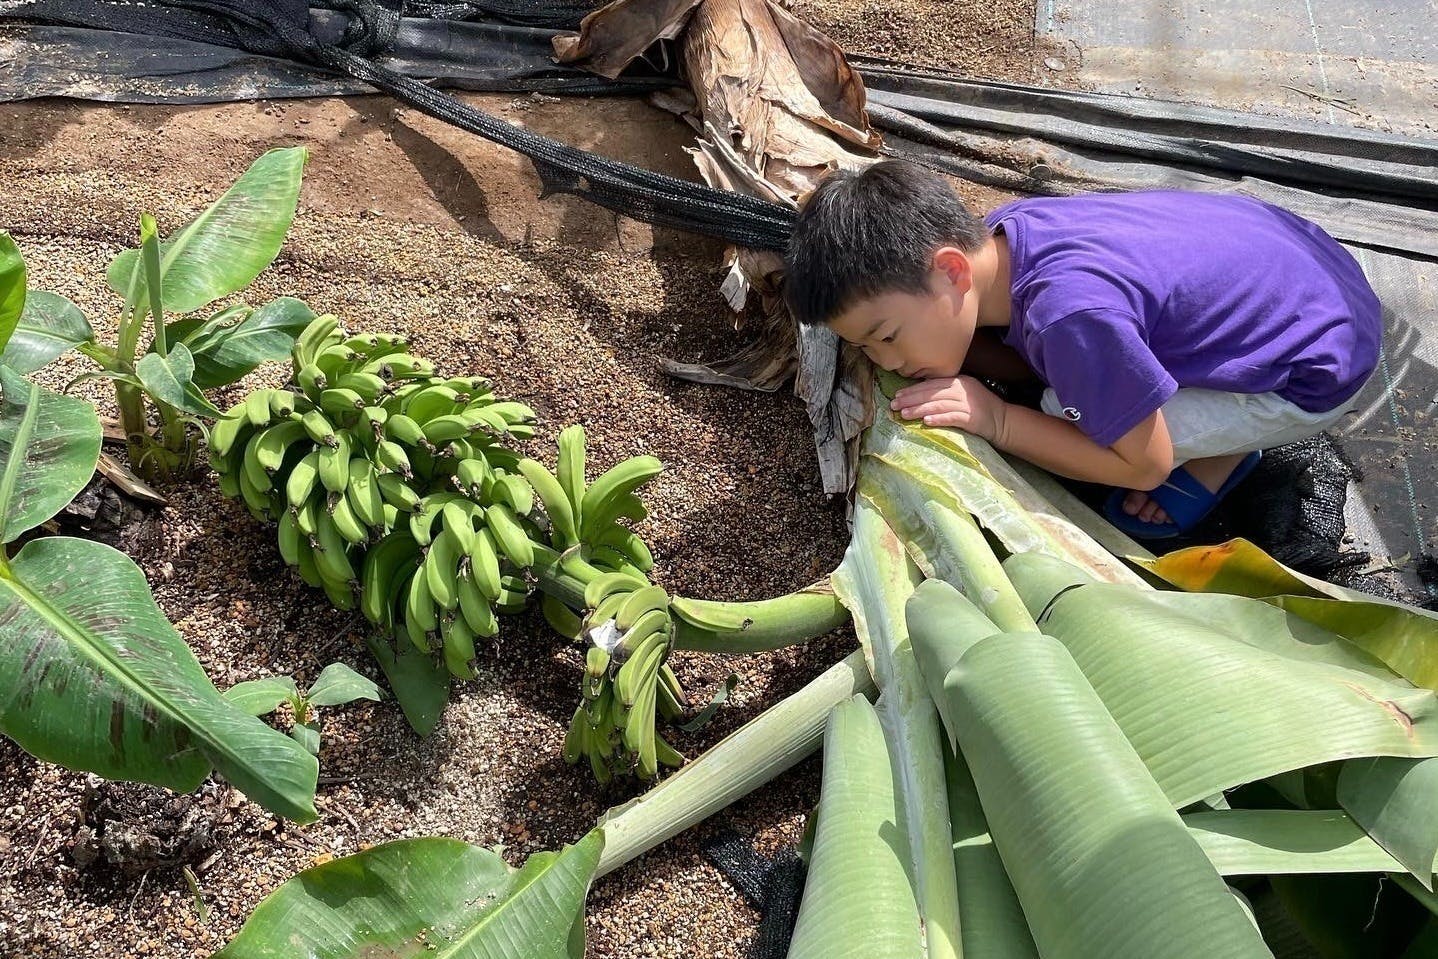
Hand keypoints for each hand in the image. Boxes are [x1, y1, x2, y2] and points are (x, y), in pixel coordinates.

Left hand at [891, 375, 1007, 441]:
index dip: (913, 389)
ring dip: (919, 409)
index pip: (931, 384)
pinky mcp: (971, 418)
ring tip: (904, 414)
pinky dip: (938, 419)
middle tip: (894, 405)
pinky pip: (952, 417)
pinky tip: (926, 422)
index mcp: (958, 381)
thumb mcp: (962, 393)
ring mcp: (967, 403)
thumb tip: (919, 394)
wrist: (1002, 419)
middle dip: (911, 399)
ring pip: (938, 404)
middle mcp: (961, 389)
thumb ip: (945, 391)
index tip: (897, 395)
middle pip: (931, 393)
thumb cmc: (979, 407)